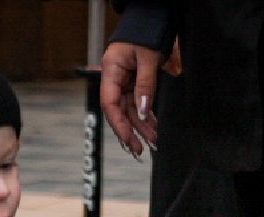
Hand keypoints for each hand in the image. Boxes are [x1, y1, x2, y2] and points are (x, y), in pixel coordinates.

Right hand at [100, 41, 162, 157]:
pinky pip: (138, 102)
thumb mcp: (148, 58)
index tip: (128, 139)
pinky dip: (146, 115)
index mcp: (111, 69)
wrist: (152, 19)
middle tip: (140, 150)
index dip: (118, 124)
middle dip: (131, 130)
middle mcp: (115, 77)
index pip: (110, 103)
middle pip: (120, 110)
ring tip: (153, 142)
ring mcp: (125, 80)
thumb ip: (146, 85)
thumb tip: (142, 112)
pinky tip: (153, 127)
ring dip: (141, 126)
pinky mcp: (135, 81)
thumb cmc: (147, 32)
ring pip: (130, 109)